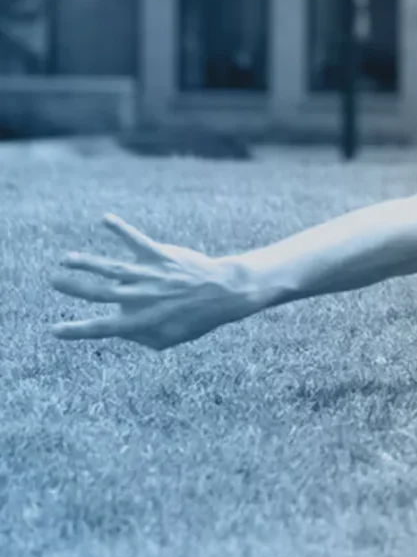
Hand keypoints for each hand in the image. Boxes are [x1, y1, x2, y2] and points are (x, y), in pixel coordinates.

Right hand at [49, 214, 265, 350]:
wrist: (224, 292)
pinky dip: (121, 229)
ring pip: (112, 268)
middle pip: (101, 293)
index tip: (53, 330)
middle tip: (52, 281)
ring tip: (66, 259)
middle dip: (74, 287)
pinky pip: (138, 240)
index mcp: (140, 321)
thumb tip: (117, 328)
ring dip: (87, 263)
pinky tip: (106, 218)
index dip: (76, 331)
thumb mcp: (167, 338)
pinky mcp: (161, 256)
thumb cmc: (194, 318)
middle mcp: (141, 297)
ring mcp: (150, 275)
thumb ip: (139, 336)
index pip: (102, 328)